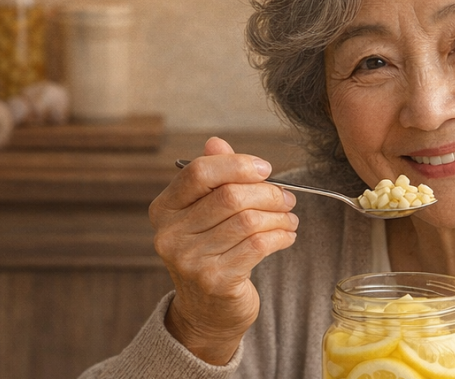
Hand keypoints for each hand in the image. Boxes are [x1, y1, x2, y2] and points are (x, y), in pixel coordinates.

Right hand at [149, 137, 298, 364]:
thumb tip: (216, 142)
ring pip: (249, 221)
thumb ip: (212, 177)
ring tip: (290, 218)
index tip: (265, 169)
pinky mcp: (216, 281)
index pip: (200, 172)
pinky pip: (258, 246)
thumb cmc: (211, 253)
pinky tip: (287, 236)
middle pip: (230, 196)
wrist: (207, 312)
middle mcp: (170, 235)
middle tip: (287, 198)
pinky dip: (281, 236)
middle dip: (268, 193)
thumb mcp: (205, 213)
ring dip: (279, 216)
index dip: (237, 165)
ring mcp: (190, 260)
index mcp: (164, 210)